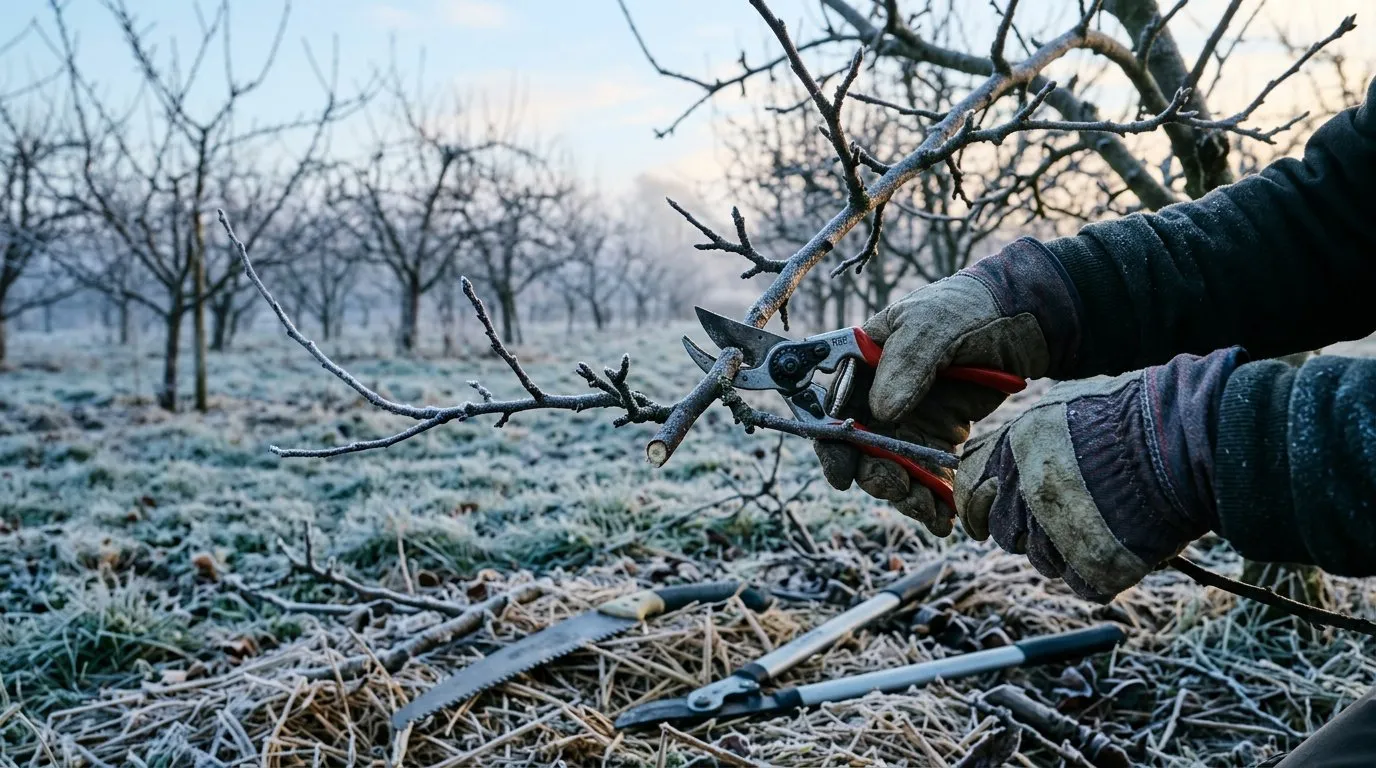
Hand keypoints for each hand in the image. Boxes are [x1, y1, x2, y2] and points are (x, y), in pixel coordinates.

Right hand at [814, 238, 1079, 533]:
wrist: (1018, 320)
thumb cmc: (964, 309)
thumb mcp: (931, 325)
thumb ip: (905, 364)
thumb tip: (881, 411)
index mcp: (860, 368)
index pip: (830, 410)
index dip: (831, 445)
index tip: (843, 474)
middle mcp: (876, 400)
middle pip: (859, 451)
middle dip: (875, 476)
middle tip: (899, 486)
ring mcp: (907, 423)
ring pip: (893, 471)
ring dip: (906, 496)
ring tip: (931, 511)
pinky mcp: (937, 440)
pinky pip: (928, 476)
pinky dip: (934, 500)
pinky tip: (946, 517)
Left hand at [955, 348, 1244, 601]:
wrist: (1192, 438)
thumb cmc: (1139, 413)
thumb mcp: (1068, 404)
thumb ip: (1030, 435)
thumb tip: (1006, 457)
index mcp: (1013, 446)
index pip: (967, 486)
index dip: (976, 505)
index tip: (980, 519)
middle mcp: (1023, 489)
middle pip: (1004, 531)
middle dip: (1028, 529)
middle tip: (1069, 517)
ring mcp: (1056, 531)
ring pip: (1042, 560)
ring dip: (1068, 550)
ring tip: (1110, 520)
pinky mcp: (1092, 566)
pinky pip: (1081, 582)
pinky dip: (1101, 570)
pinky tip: (1127, 542)